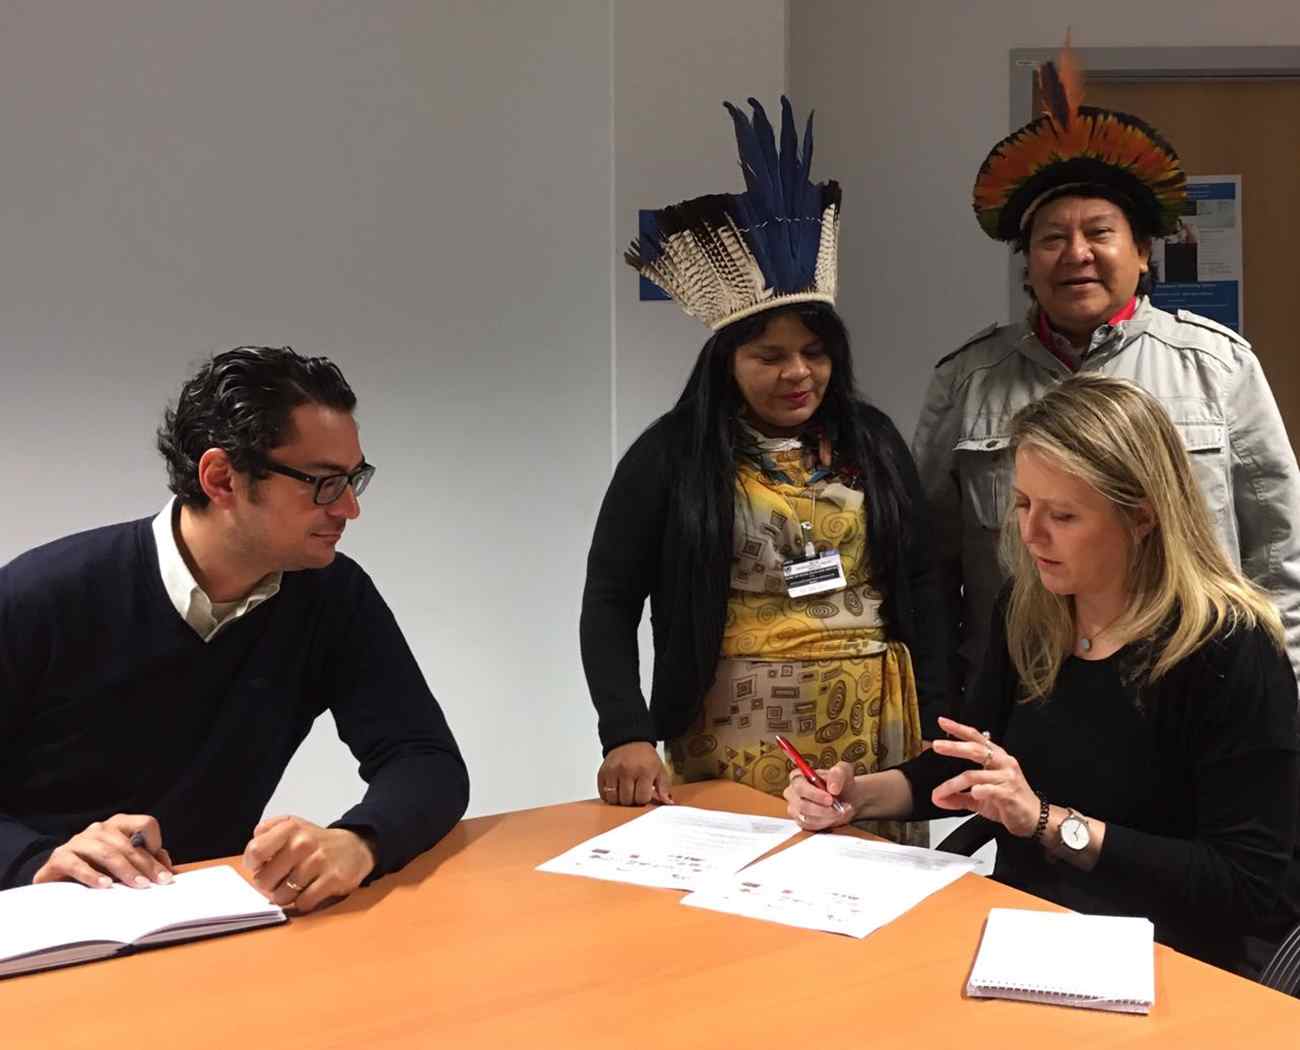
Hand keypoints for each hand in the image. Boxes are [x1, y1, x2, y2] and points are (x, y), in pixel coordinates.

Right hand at [33, 814, 173, 888]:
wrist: (57, 876)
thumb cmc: (97, 868)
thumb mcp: (124, 863)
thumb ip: (145, 860)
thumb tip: (167, 866)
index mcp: (118, 825)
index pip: (144, 823)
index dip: (156, 841)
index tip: (161, 864)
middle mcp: (99, 829)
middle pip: (127, 844)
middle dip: (145, 864)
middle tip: (158, 882)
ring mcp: (78, 841)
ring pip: (106, 852)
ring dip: (125, 869)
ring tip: (138, 885)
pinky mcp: (60, 857)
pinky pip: (77, 864)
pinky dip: (92, 875)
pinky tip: (105, 885)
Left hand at [242, 816, 375, 912]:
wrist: (355, 846)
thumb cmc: (315, 842)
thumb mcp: (291, 826)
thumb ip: (266, 833)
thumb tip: (252, 855)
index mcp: (290, 828)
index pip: (255, 851)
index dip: (254, 865)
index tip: (261, 866)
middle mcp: (303, 842)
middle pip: (265, 880)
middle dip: (270, 885)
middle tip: (281, 879)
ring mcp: (318, 861)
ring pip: (282, 895)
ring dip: (286, 896)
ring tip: (296, 886)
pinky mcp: (332, 878)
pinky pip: (303, 902)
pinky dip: (303, 902)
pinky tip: (310, 891)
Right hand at [596, 742, 673, 805]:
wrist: (630, 741)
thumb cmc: (645, 758)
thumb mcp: (659, 770)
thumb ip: (664, 788)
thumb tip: (668, 803)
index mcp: (644, 771)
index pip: (642, 798)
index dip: (644, 799)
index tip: (644, 793)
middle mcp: (627, 770)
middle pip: (627, 800)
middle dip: (632, 800)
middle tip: (634, 792)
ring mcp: (613, 771)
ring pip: (614, 799)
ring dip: (620, 799)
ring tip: (625, 792)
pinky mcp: (602, 772)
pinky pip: (603, 793)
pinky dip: (609, 795)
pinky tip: (616, 790)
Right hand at [783, 761, 855, 830]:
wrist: (847, 797)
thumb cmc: (842, 781)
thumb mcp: (844, 771)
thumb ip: (838, 774)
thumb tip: (832, 788)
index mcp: (797, 776)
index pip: (799, 787)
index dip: (814, 794)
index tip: (830, 799)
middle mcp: (792, 793)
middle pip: (802, 805)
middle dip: (823, 809)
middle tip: (839, 809)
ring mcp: (795, 808)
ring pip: (807, 818)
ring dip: (827, 817)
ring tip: (841, 811)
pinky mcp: (801, 821)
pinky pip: (811, 826)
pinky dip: (825, 823)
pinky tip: (835, 816)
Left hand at [929, 716, 1040, 836]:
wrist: (1033, 818)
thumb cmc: (1009, 801)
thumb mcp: (979, 798)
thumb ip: (958, 796)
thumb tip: (938, 798)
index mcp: (996, 758)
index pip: (976, 738)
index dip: (959, 729)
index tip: (943, 722)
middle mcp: (1002, 763)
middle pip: (976, 749)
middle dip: (955, 747)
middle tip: (937, 745)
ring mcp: (1007, 777)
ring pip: (975, 775)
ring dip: (953, 784)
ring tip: (939, 792)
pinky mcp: (1009, 793)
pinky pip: (991, 789)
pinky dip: (980, 791)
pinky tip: (973, 793)